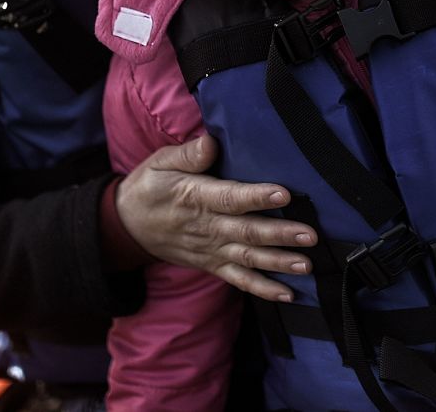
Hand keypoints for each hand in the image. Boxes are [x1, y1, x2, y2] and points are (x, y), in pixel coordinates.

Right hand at [115, 135, 317, 302]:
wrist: (126, 225)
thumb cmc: (149, 187)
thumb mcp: (159, 163)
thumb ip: (187, 154)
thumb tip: (211, 142)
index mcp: (196, 197)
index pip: (230, 198)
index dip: (257, 196)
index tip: (284, 193)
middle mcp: (207, 228)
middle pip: (246, 232)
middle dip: (279, 234)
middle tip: (309, 235)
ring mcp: (210, 250)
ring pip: (247, 259)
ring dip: (278, 263)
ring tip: (305, 265)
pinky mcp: (212, 265)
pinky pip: (238, 280)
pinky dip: (262, 289)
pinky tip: (288, 293)